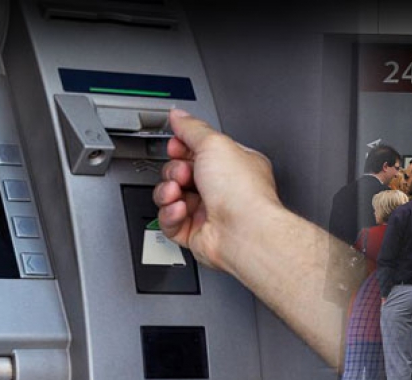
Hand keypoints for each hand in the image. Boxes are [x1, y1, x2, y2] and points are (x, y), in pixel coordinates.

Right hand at [154, 109, 280, 270]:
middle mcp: (222, 188)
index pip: (199, 150)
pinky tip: (180, 210)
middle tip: (183, 173)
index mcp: (233, 164)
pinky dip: (170, 214)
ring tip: (178, 191)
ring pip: (171, 197)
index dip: (182, 147)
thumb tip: (179, 115)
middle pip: (181, 172)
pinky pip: (170, 221)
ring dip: (168, 191)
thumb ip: (192, 128)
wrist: (244, 232)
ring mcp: (208, 211)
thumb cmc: (242, 192)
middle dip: (175, 170)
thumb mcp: (214, 143)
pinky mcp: (195, 233)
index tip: (175, 145)